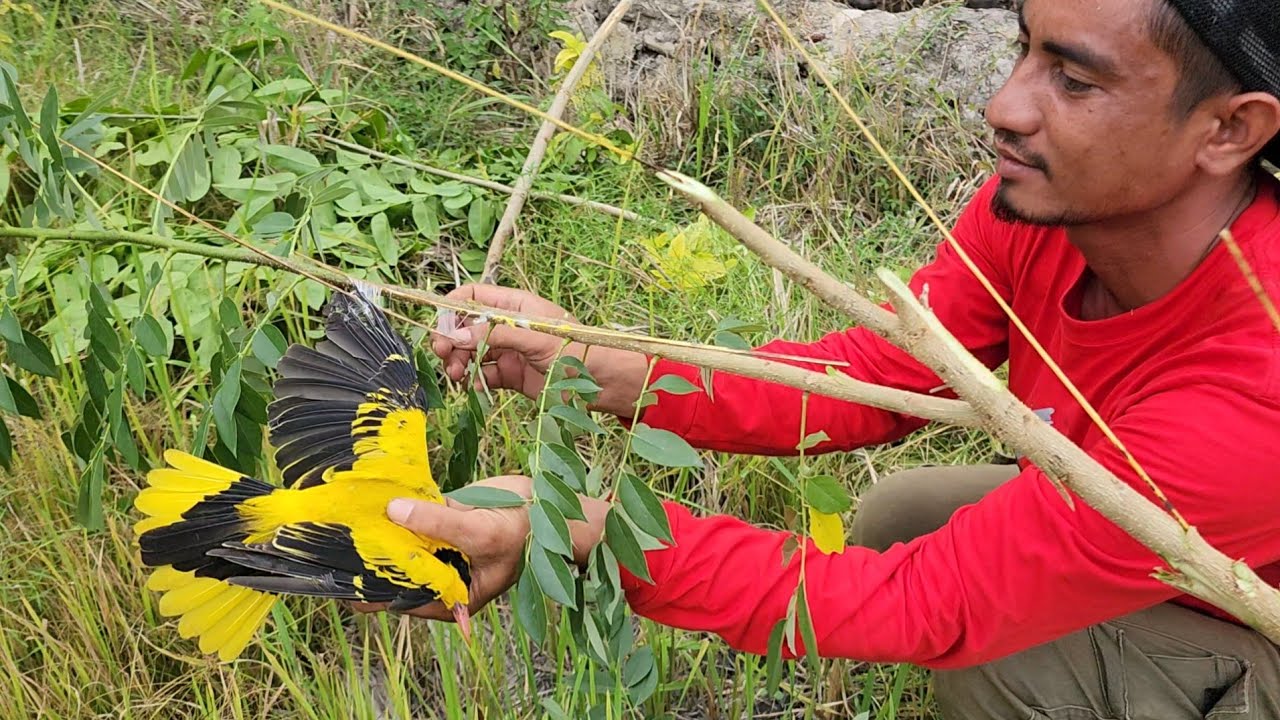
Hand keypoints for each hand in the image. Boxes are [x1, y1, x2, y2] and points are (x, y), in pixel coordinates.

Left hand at [351, 475, 610, 622]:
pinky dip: (392, 509)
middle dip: (366, 554)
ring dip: (375, 530)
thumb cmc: (526, 530)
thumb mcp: (481, 530)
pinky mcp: (439, 522)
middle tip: (332, 534)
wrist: (554, 507)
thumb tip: (393, 512)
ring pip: (397, 544)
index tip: (337, 565)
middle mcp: (438, 579)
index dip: (366, 583)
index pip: (395, 597)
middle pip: (391, 572)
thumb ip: (438, 523)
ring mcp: (438, 550)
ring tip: (342, 514)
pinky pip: (409, 519)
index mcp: (449, 598)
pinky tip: (368, 497)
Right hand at [432, 284, 574, 399]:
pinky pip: (482, 375)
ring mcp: (508, 350)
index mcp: (515, 304)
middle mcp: (508, 325)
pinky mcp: (511, 375)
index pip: (473, 296)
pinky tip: (472, 387)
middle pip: (466, 326)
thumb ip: (495, 333)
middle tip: (442, 354)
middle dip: (451, 339)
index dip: (453, 308)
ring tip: (456, 374)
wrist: (602, 384)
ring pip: (471, 352)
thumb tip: (455, 335)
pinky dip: (473, 380)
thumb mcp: (535, 337)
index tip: (441, 326)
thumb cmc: (577, 350)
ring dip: (458, 361)